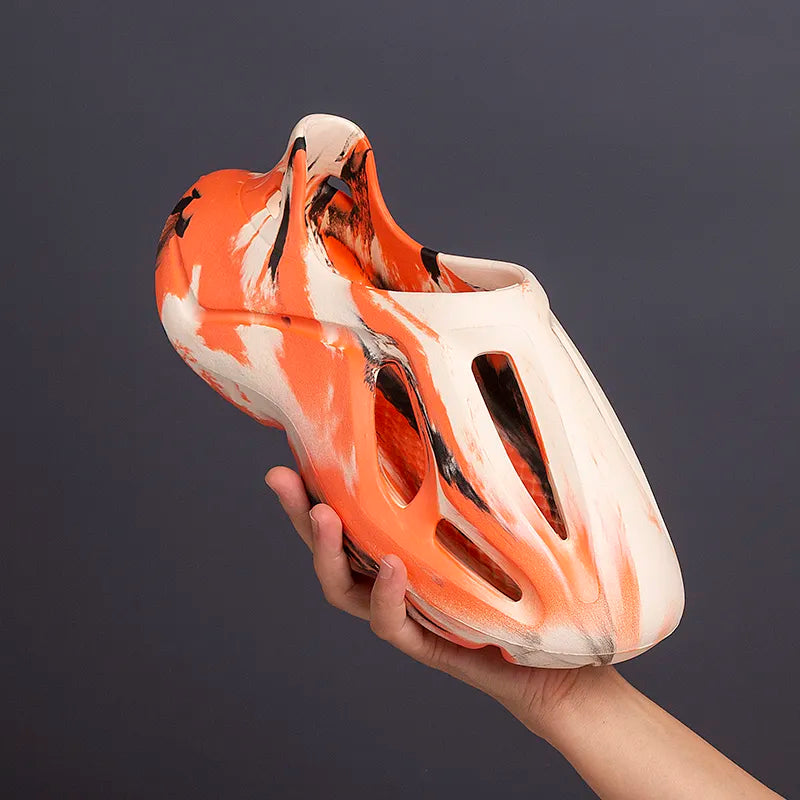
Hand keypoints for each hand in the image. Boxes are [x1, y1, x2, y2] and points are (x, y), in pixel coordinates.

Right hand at [264, 465, 605, 738]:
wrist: (556, 666)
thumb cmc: (528, 588)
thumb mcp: (500, 527)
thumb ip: (476, 491)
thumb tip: (469, 424)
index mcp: (400, 548)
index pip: (347, 515)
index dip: (315, 486)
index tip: (294, 449)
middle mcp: (392, 580)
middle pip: (331, 548)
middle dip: (301, 514)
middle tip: (280, 479)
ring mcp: (404, 614)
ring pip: (344, 589)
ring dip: (329, 552)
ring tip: (325, 516)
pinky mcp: (426, 644)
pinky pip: (393, 624)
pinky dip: (385, 597)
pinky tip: (390, 567)